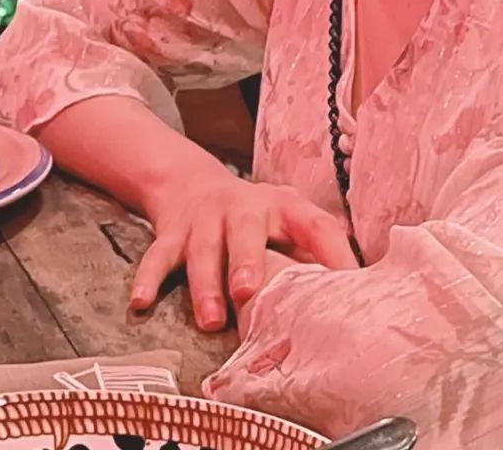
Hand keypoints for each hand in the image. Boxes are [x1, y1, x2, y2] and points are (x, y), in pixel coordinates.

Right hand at [130, 166, 356, 331]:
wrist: (190, 182)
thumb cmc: (253, 219)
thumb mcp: (288, 224)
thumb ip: (316, 254)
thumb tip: (361, 298)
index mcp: (282, 206)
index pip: (313, 222)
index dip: (331, 250)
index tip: (347, 282)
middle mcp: (242, 207)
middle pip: (245, 230)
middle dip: (246, 260)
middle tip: (248, 292)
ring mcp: (204, 218)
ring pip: (202, 249)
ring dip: (204, 284)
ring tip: (210, 319)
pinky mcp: (172, 231)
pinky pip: (158, 255)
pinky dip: (149, 278)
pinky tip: (141, 303)